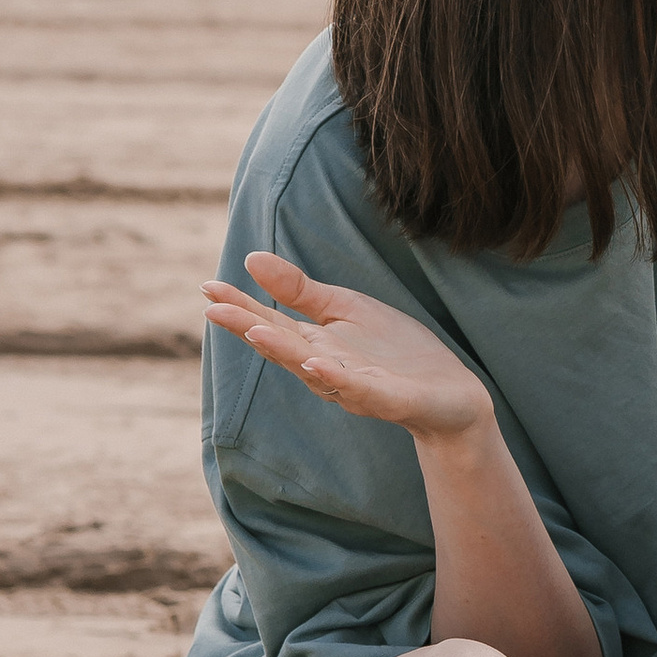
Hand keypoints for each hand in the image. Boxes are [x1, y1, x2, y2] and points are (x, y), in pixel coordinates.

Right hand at [202, 253, 491, 441]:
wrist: (449, 393)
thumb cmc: (393, 351)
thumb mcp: (345, 310)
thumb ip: (300, 291)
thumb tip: (251, 258)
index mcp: (314, 344)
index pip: (270, 323)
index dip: (240, 307)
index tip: (207, 287)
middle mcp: (324, 368)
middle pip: (281, 346)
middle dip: (247, 327)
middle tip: (213, 308)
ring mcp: (353, 385)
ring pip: (312, 369)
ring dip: (283, 351)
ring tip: (254, 330)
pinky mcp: (386, 397)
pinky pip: (357, 388)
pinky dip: (336, 377)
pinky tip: (316, 362)